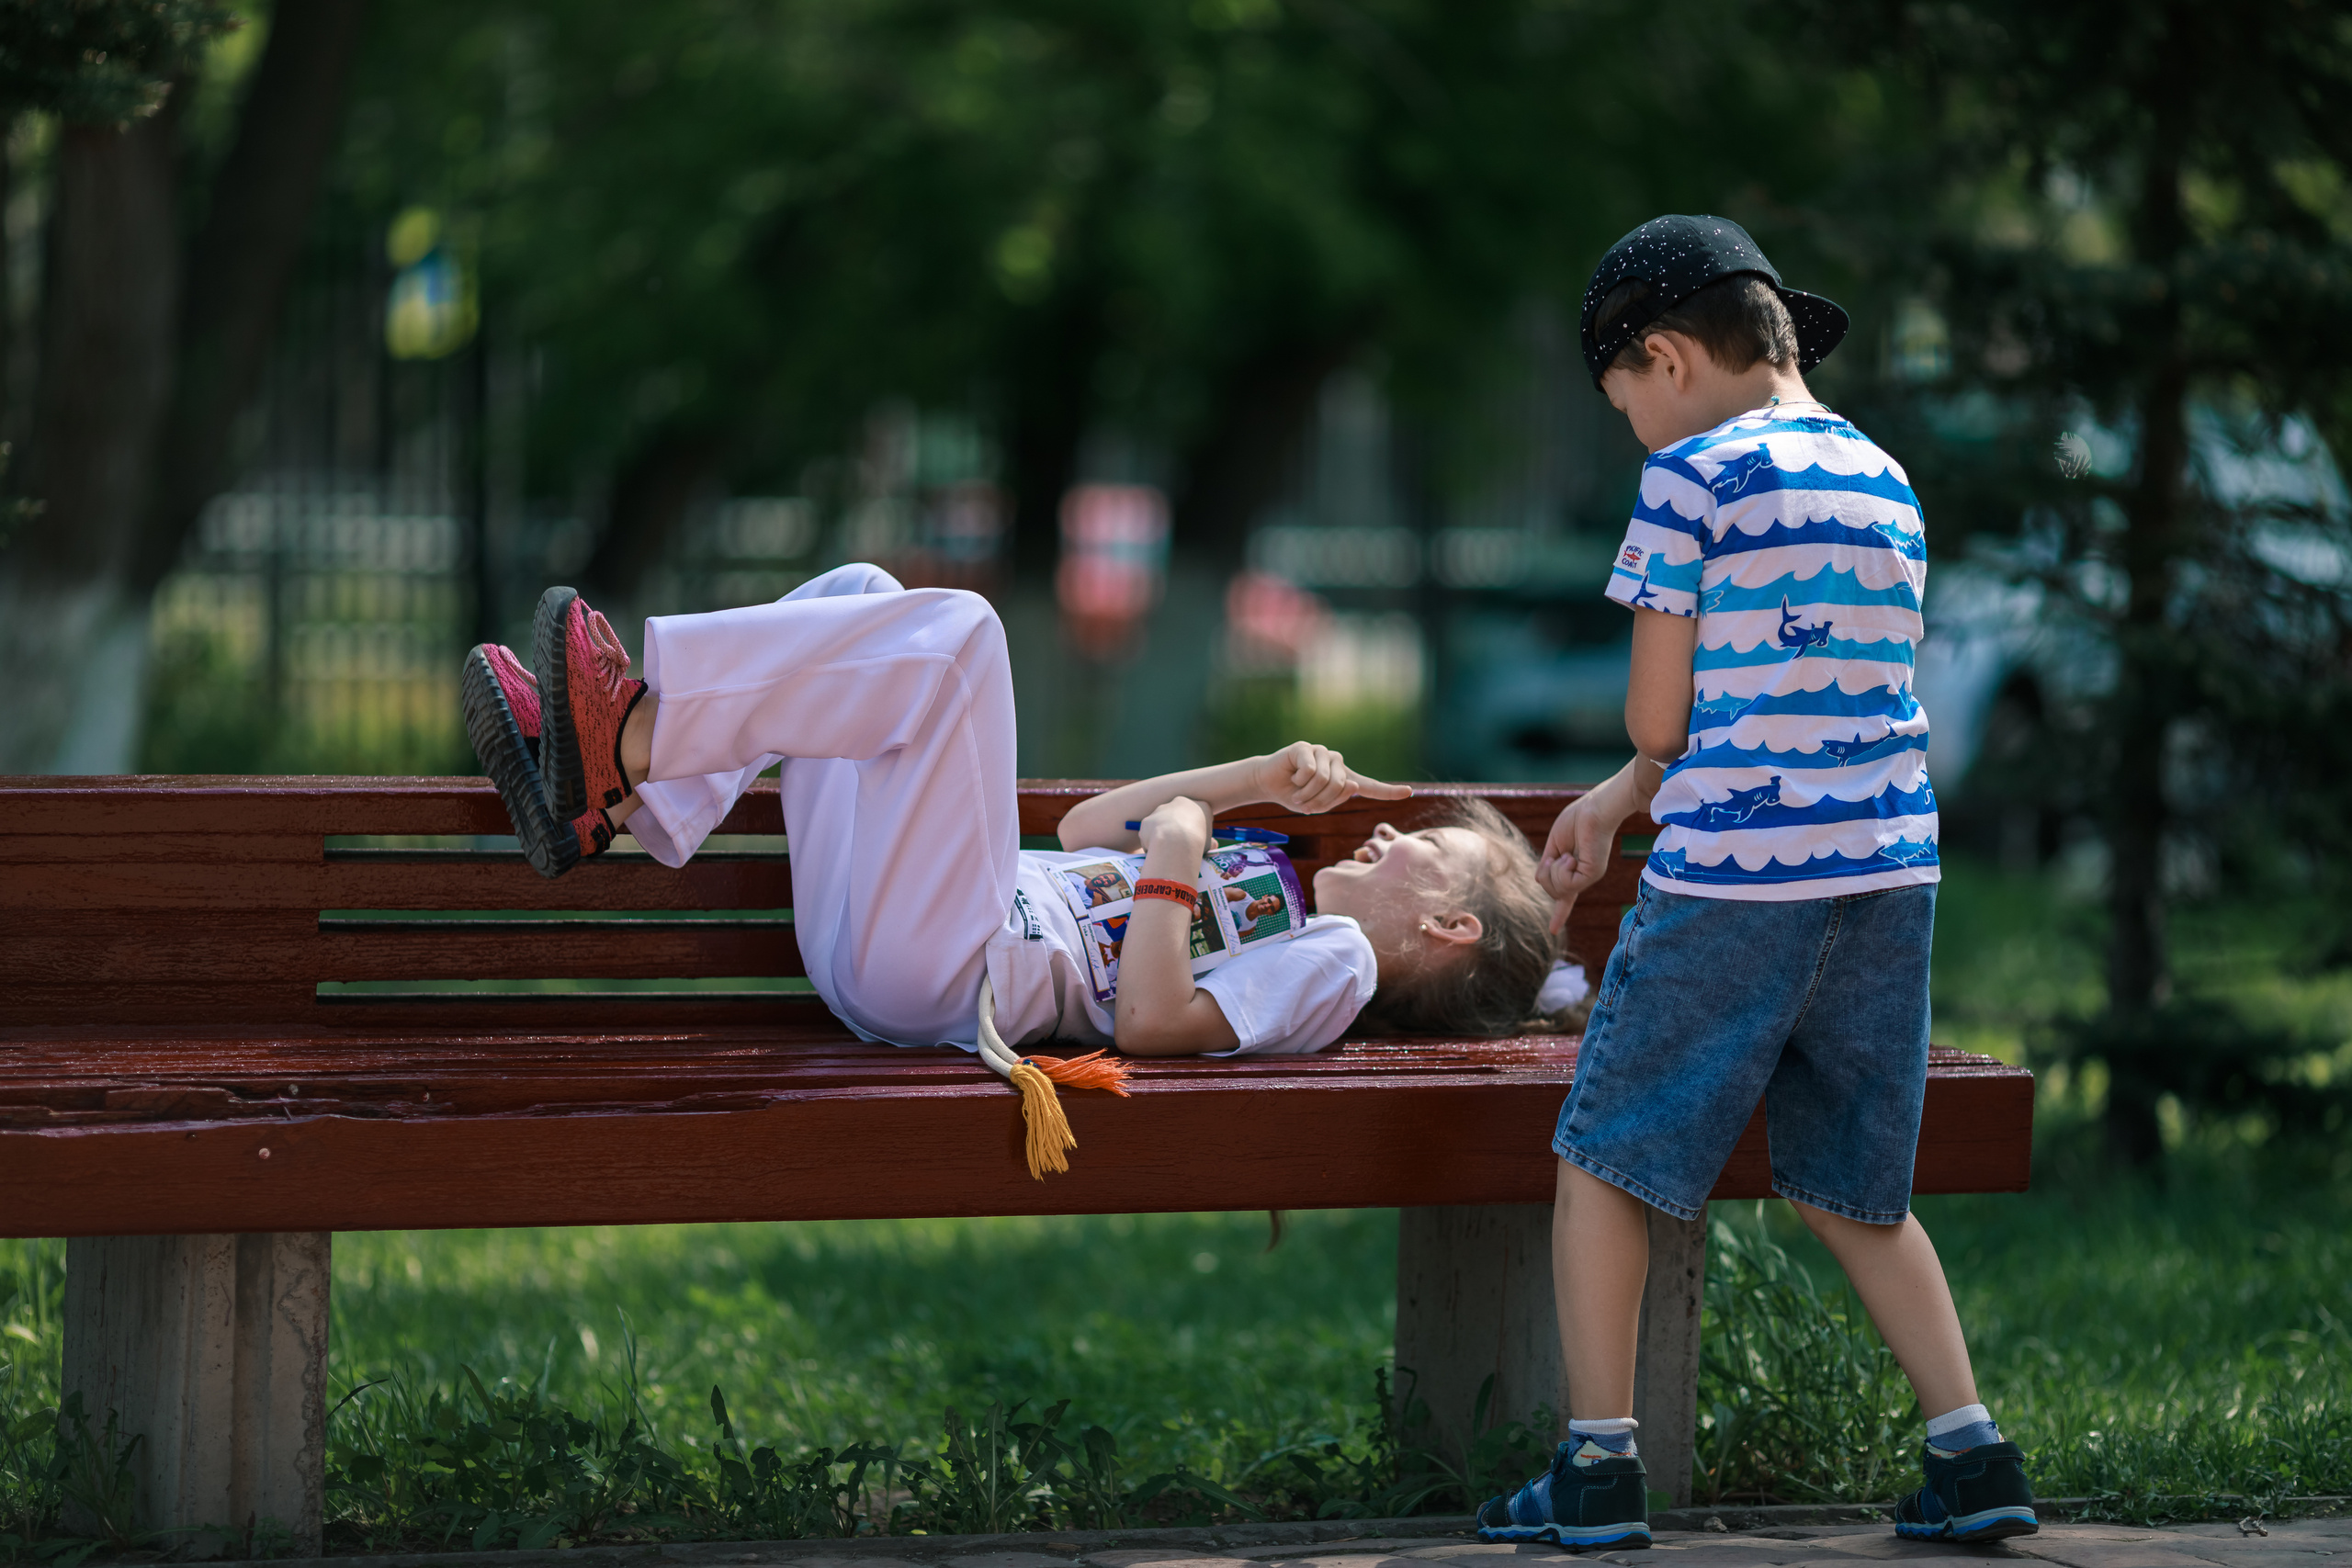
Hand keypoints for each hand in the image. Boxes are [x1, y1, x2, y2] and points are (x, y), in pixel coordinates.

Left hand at [1136, 795, 1213, 860]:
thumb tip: (1213, 845)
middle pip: (1180, 815)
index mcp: (1200, 805)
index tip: (1198, 839)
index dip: (1199, 828)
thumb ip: (1208, 842)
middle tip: (1181, 844)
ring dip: (1165, 835)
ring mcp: (1162, 809)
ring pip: (1163, 823)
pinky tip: (1157, 852)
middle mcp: (1180, 802)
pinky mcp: (1148, 820)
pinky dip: (1152, 842)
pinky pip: (1150, 833)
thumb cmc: (1197, 843)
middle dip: (1179, 827)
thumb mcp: (1207, 844)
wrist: (1175, 842)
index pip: (1201, 814)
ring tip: (1168, 851)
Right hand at [1254, 741, 1413, 815]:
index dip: (1388, 792)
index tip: (1408, 793)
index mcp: (1343, 779)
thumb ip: (1335, 799)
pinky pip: (1311, 770)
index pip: (1369, 787)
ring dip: (1307, 794)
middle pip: (1342, 786)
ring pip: (1326, 779)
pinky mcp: (1306, 747)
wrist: (1267, 784)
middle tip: (1303, 804)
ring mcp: (1322, 752)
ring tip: (1296, 793)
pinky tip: (1291, 776)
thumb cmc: (1293, 795)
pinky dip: (1298, 781)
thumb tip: (1353, 784)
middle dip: (1320, 801)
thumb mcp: (1315, 805)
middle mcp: (1337, 763)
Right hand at [1537, 775, 1635, 934]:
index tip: (1552, 930)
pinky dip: (1562, 871)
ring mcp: (1588, 877)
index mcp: (1574, 870)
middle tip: (1555, 856)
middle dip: (1545, 875)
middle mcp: (1582, 876)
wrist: (1594, 809)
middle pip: (1552, 891)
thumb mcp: (1554, 844)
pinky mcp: (1592, 874)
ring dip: (1553, 871)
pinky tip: (1570, 857)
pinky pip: (1567, 885)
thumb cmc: (1576, 820)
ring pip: (1557, 890)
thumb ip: (1547, 864)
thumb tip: (1539, 881)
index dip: (1559, 913)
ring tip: (1566, 854)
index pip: (1566, 896)